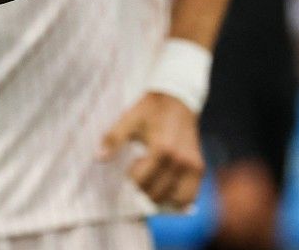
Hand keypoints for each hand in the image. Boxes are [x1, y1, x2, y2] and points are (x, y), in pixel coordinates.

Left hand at [99, 92, 204, 211]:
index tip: (133, 163)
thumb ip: (114, 138)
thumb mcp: (129, 119)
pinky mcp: (198, 167)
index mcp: (162, 149)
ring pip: (176, 199)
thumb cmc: (151, 110)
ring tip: (155, 182)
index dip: (132, 176)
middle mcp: (180, 160)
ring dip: (161, 197)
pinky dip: (178, 198)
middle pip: (157, 193)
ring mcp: (192, 165)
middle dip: (144, 188)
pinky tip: (168, 188)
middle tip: (143, 172)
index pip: (142, 181)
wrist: (178, 99)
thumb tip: (99, 158)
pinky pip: (190, 195)